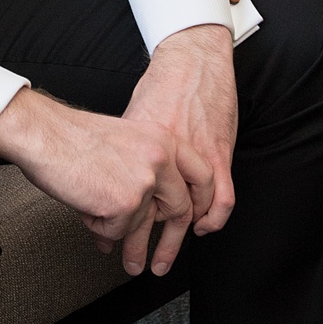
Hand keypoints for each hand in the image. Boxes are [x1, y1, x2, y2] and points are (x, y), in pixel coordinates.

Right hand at [0, 25, 236, 279]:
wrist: (43, 134)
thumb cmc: (71, 137)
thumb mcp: (125, 142)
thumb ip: (145, 170)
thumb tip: (149, 211)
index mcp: (164, 140)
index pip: (203, 176)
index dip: (201, 204)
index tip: (197, 224)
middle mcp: (161, 159)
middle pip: (179, 209)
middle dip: (169, 242)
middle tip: (160, 263)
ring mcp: (145, 182)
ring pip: (139, 223)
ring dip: (115, 227)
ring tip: (101, 226)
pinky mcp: (125, 204)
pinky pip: (115, 231)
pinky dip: (97, 225)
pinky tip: (84, 203)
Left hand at [124, 25, 237, 245]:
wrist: (191, 60)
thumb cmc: (161, 87)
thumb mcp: (130, 122)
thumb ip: (121, 152)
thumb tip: (101, 177)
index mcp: (139, 151)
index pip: (121, 199)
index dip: (111, 225)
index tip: (104, 240)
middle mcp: (164, 158)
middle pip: (145, 214)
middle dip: (133, 244)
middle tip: (128, 263)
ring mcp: (193, 158)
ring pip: (180, 214)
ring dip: (170, 243)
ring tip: (161, 261)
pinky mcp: (219, 154)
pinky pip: (221, 199)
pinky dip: (211, 219)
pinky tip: (200, 229)